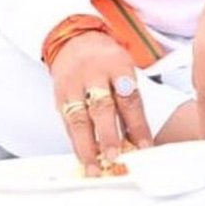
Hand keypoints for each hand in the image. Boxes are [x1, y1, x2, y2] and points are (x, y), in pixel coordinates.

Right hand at [48, 31, 152, 175]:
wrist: (74, 39)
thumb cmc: (106, 59)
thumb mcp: (124, 68)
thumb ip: (130, 99)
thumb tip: (139, 139)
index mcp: (116, 64)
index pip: (129, 97)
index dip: (137, 124)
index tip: (144, 146)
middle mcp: (93, 73)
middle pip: (102, 107)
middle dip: (108, 135)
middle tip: (115, 156)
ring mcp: (73, 84)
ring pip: (79, 117)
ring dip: (87, 146)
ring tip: (94, 166)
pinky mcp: (59, 95)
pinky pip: (66, 122)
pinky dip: (75, 142)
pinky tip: (83, 156)